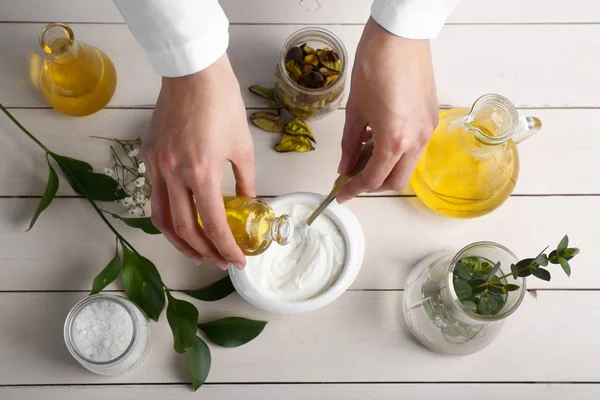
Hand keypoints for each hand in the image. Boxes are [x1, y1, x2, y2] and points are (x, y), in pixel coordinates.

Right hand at [142, 55, 254, 269]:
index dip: (226, 248)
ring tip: (195, 252)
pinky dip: (167, 214)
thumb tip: (248, 204)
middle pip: (184, 229)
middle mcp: (174, 174)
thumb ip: (246, 181)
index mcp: (202, 172)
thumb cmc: (222, 104)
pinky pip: (154, 195)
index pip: (213, 224)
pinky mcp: (148, 156)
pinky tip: (180, 218)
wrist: (193, 72)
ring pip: (160, 218)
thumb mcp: (243, 146)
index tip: (238, 261)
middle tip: (218, 261)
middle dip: (203, 252)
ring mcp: (156, 165)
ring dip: (178, 241)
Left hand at [336, 18, 438, 202]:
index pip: (374, 179)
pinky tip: (377, 140)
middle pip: (396, 181)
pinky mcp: (431, 119)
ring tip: (361, 156)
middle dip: (373, 185)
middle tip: (352, 178)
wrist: (399, 37)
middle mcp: (416, 140)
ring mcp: (427, 130)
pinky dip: (396, 152)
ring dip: (385, 168)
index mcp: (395, 140)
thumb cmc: (374, 67)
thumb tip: (345, 166)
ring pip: (407, 165)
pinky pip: (414, 147)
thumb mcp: (355, 111)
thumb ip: (349, 144)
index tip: (341, 195)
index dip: (354, 190)